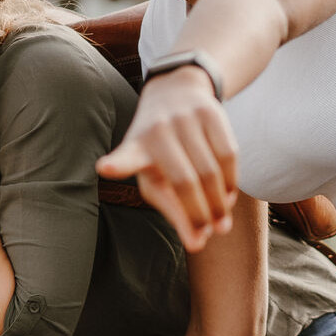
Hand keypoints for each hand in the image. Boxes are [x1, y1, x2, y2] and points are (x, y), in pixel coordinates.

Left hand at [97, 68, 238, 250]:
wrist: (176, 91)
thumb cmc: (160, 150)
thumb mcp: (154, 175)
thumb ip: (173, 211)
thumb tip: (198, 244)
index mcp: (136, 148)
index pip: (125, 157)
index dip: (116, 164)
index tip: (104, 167)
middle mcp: (158, 131)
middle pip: (184, 182)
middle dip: (199, 214)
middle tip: (209, 234)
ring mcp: (184, 119)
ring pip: (211, 171)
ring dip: (219, 204)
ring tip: (221, 223)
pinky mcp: (210, 113)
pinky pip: (229, 155)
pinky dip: (232, 181)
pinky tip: (228, 197)